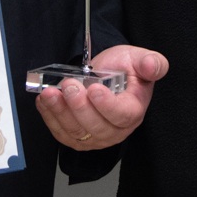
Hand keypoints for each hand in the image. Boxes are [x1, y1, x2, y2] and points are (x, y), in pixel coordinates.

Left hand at [35, 45, 167, 150]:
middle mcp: (116, 129)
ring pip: (77, 133)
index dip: (107, 105)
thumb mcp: (138, 59)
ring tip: (51, 93)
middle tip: (69, 85)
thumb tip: (151, 65)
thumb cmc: (123, 69)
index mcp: (134, 111)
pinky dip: (50, 118)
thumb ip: (150, 63)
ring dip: (60, 113)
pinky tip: (45, 101)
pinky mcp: (78, 137)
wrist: (106, 75)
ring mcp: (96, 136)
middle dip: (80, 107)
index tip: (94, 89)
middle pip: (97, 128)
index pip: (122, 115)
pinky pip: (62, 134)